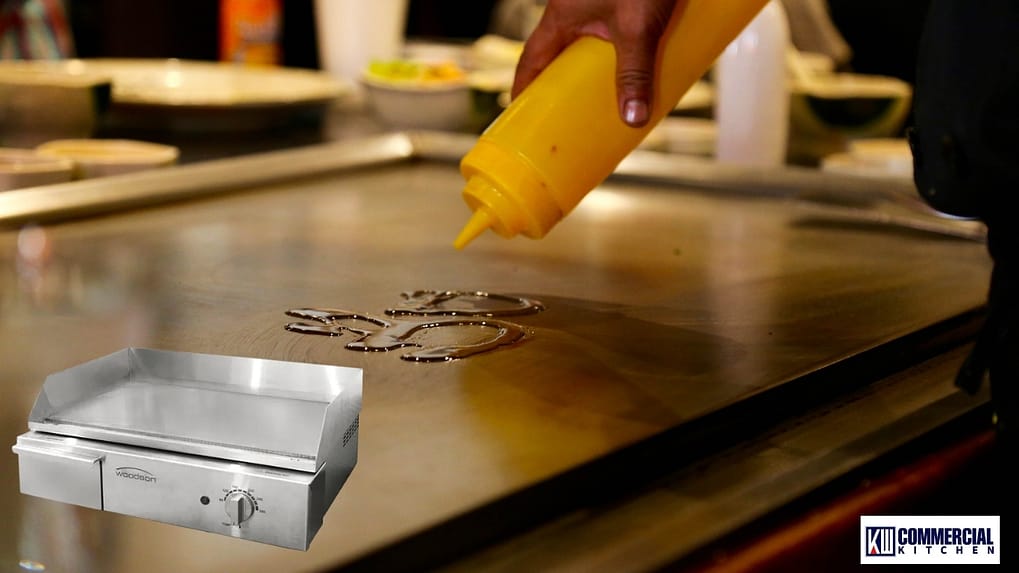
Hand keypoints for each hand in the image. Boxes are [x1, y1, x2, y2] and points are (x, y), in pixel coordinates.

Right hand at [511, 0, 680, 127]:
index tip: (522, 114)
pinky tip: (638, 67)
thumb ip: (635, 73)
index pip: (531, 59)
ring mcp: (597, 5)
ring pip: (588, 44)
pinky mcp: (622, 2)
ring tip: (608, 99)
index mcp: (562, 16)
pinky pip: (614, 33)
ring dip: (596, 70)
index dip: (525, 88)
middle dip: (563, 85)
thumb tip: (633, 119)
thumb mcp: (639, 29)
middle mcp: (574, 9)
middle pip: (559, 55)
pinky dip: (620, 53)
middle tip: (571, 116)